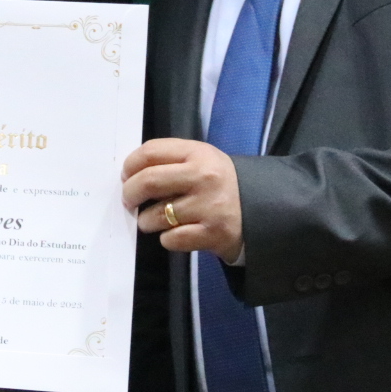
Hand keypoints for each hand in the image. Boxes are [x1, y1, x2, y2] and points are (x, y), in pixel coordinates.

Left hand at [122, 139, 242, 262]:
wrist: (265, 211)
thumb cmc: (222, 185)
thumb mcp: (204, 161)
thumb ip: (171, 161)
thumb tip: (130, 175)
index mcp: (198, 154)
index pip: (150, 152)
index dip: (130, 165)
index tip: (126, 176)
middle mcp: (204, 177)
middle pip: (148, 181)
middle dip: (130, 194)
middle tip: (130, 201)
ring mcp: (209, 206)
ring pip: (156, 215)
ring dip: (147, 221)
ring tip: (154, 220)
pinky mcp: (212, 234)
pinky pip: (171, 239)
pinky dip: (167, 239)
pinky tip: (177, 234)